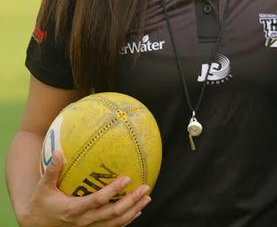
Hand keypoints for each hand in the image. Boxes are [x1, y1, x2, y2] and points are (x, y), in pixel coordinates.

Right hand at [17, 150, 150, 226]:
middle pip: (112, 213)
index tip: (127, 178)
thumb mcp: (43, 187)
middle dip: (131, 201)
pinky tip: (138, 210)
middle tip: (145, 188)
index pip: (97, 200)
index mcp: (73, 209)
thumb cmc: (40, 204)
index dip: (113, 191)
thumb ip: (52, 170)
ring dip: (133, 210)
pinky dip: (127, 220)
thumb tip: (58, 151)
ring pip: (116, 222)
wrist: (35, 226)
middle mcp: (84, 220)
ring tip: (147, 198)